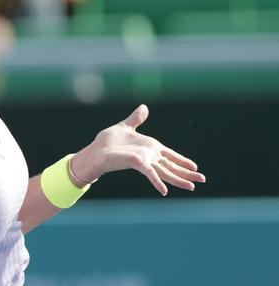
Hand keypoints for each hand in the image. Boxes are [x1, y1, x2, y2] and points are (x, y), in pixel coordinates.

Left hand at [70, 104, 206, 195]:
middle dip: (187, 173)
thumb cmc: (108, 142)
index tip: (195, 166)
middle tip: (202, 180)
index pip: (170, 155)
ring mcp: (144, 161)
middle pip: (171, 166)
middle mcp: (149, 156)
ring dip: (179, 179)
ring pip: (165, 172)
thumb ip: (137, 119)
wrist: (95, 151)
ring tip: (192, 187)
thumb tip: (144, 107)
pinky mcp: (137, 163)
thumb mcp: (125, 126)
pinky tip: (165, 191)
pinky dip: (158, 181)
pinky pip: (150, 173)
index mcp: (150, 148)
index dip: (182, 160)